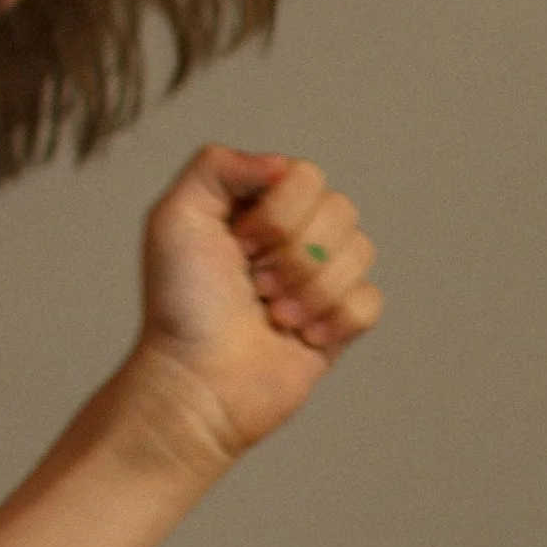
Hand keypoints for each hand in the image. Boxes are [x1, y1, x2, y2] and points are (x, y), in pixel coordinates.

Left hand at [130, 143, 381, 465]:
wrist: (198, 382)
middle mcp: (293, 237)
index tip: (238, 244)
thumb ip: (217, 166)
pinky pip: (370, 301)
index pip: (307, 176)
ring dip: (310, 290)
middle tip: (254, 285)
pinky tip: (300, 338)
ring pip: (360, 253)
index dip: (278, 213)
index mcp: (258, 206)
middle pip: (341, 209)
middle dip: (294, 254)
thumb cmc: (179, 304)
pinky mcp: (340, 324)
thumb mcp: (175, 217)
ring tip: (272, 315)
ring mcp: (319, 280)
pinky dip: (334, 321)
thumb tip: (281, 164)